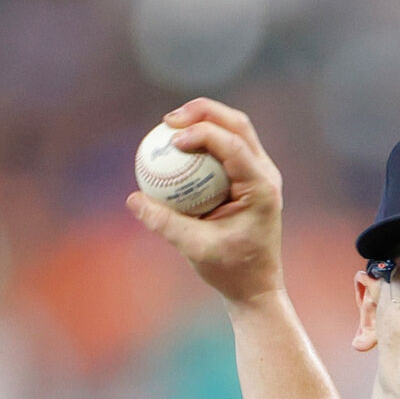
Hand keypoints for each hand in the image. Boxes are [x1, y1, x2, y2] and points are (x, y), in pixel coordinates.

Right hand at [127, 98, 286, 306]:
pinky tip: (176, 146)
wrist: (256, 286)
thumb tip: (133, 199)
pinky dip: (203, 141)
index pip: (234, 146)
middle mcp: (265, 174)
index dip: (203, 134)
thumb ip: (165, 223)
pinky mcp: (249, 177)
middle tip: (168, 120)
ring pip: (234, 130)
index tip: (173, 140)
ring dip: (203, 120)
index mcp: (261, 188)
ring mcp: (260, 173)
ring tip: (170, 125)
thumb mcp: (195, 249)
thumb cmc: (231, 271)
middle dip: (202, 112)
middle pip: (237, 124)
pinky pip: (225, 148)